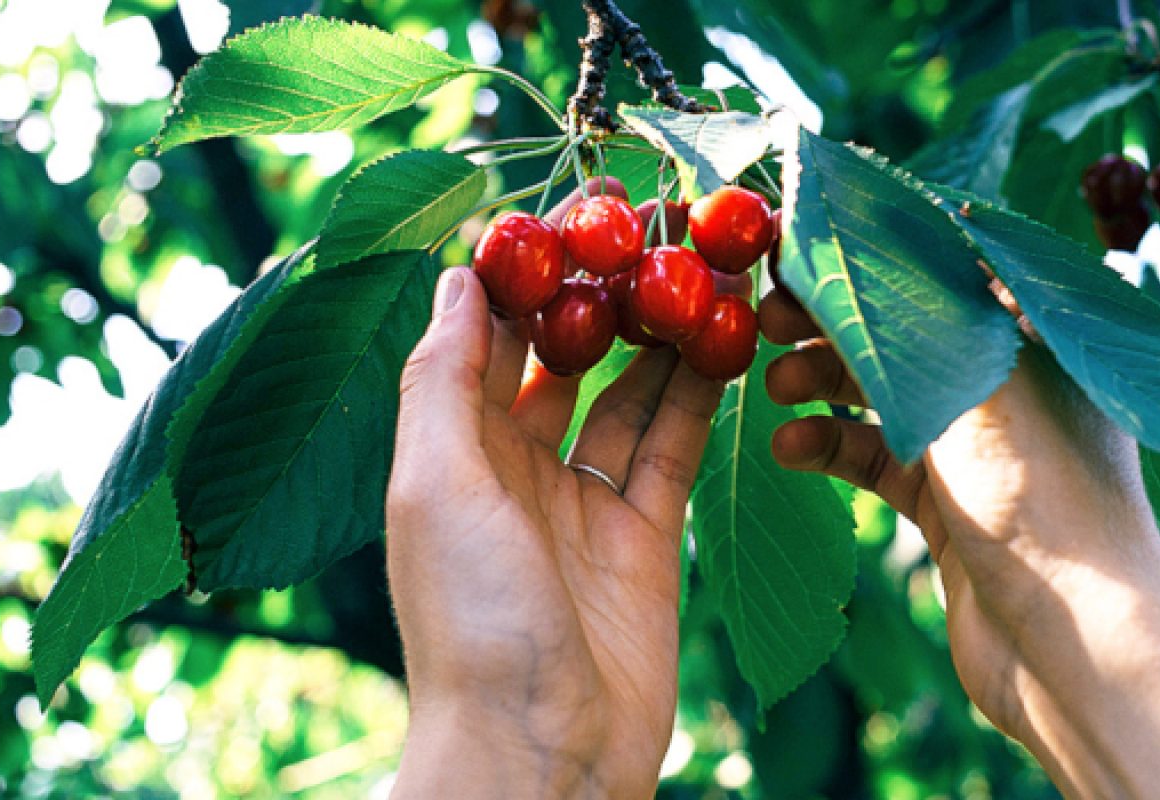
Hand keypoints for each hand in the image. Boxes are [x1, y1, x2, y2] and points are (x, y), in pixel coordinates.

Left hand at [387, 182, 723, 797]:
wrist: (543, 754)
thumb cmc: (471, 623)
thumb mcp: (435, 486)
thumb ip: (445, 379)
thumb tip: (456, 275)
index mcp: (453, 453)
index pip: (487, 337)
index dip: (522, 272)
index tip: (565, 211)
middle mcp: (516, 469)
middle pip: (563, 357)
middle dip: (599, 293)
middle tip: (648, 225)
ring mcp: (584, 503)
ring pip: (626, 394)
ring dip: (658, 333)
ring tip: (700, 264)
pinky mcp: (647, 536)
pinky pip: (674, 446)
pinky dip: (699, 393)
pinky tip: (724, 336)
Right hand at [761, 287, 1159, 798]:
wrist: (1072, 643)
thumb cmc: (1043, 496)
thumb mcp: (981, 380)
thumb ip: (921, 308)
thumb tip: (866, 226)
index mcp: (1040, 336)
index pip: (943, 268)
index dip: (870, 256)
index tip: (798, 248)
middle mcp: (1014, 384)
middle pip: (907, 330)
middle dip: (834, 321)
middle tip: (767, 315)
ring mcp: (983, 449)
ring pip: (885, 394)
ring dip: (824, 384)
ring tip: (772, 385)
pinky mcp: (953, 507)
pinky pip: (878, 459)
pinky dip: (832, 447)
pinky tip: (788, 448)